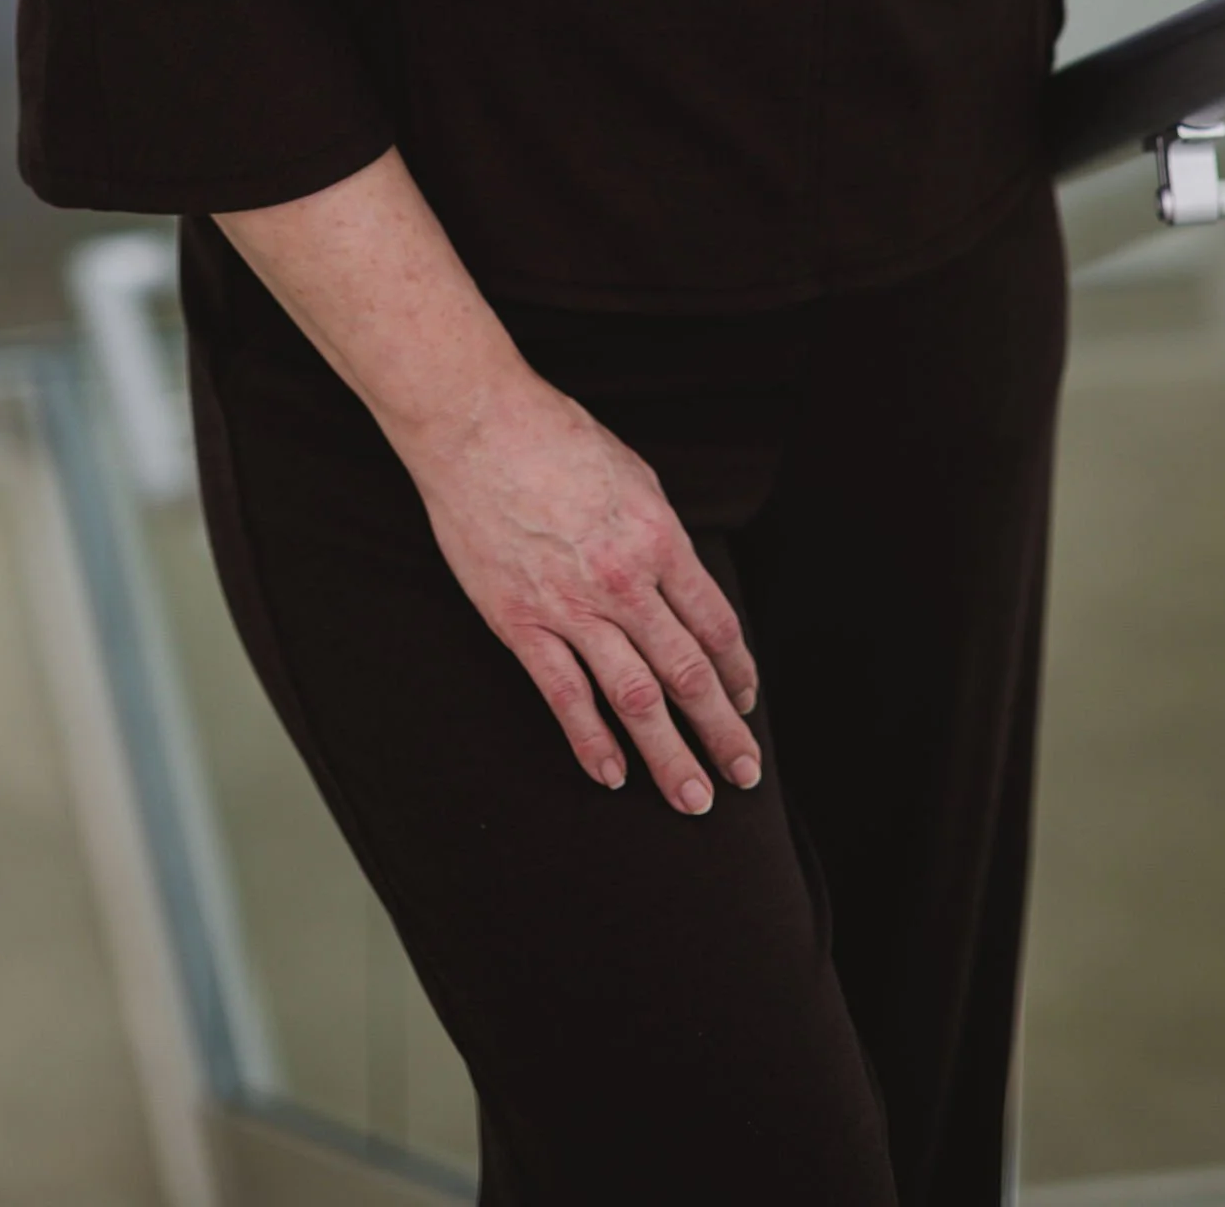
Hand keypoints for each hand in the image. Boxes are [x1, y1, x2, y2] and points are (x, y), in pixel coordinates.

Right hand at [393, 367, 762, 813]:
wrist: (477, 426)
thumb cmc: (555, 438)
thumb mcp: (633, 476)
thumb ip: (660, 537)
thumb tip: (680, 585)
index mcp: (660, 539)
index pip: (716, 625)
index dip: (738, 672)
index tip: (748, 702)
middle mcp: (625, 581)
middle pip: (687, 672)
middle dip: (721, 730)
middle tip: (743, 775)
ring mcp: (571, 607)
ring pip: (634, 698)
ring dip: (668, 754)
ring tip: (692, 797)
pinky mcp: (520, 623)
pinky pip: (565, 696)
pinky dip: (591, 741)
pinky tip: (613, 774)